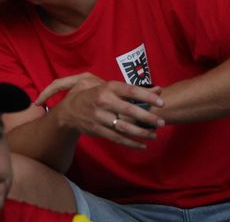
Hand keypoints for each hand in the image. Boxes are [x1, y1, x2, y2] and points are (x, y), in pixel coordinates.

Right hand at [36, 72, 165, 148]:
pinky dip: (131, 143)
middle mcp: (103, 101)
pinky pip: (117, 138)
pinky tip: (142, 145)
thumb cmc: (90, 94)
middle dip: (147, 117)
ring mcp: (99, 117)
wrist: (67, 111)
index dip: (147, 95)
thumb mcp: (103, 84)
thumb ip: (130, 87)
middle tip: (161, 122)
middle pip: (129, 110)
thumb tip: (158, 89)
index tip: (161, 102)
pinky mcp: (97, 130)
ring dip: (141, 132)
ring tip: (154, 135)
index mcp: (106, 87)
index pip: (130, 90)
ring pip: (124, 127)